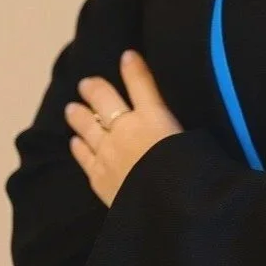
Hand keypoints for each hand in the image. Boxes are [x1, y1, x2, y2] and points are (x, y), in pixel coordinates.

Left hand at [65, 49, 183, 207]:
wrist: (167, 209)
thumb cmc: (192, 172)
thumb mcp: (195, 142)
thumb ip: (183, 130)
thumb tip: (193, 123)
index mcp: (155, 117)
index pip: (142, 85)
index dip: (134, 68)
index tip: (127, 55)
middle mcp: (127, 130)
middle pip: (105, 102)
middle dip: (94, 89)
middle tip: (85, 83)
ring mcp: (108, 153)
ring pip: (88, 128)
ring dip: (78, 116)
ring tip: (70, 109)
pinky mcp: (99, 177)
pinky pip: (85, 157)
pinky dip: (79, 147)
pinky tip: (75, 143)